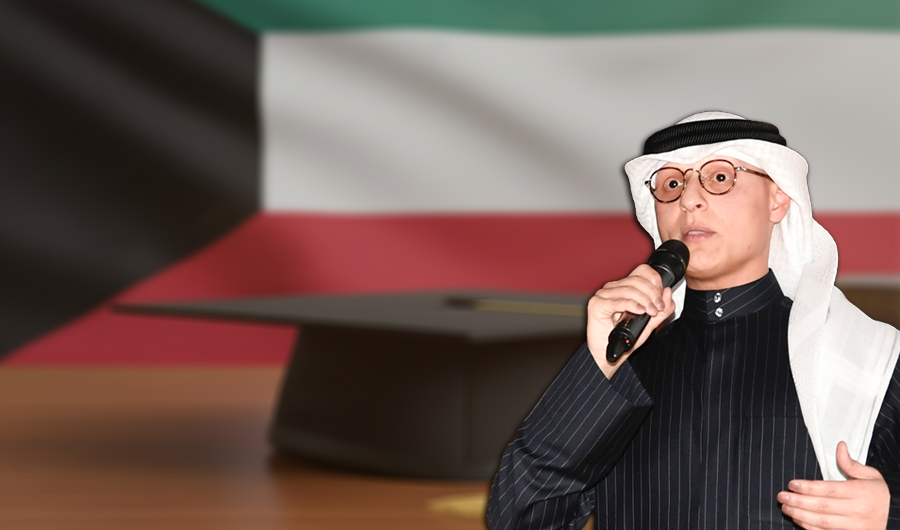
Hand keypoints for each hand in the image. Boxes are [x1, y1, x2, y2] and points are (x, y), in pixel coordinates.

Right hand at [586, 264, 674, 378]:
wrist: (610, 354)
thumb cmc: (625, 338)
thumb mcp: (650, 323)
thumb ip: (662, 309)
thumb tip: (667, 292)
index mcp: (625, 287)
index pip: (641, 271)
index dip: (654, 279)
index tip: (661, 294)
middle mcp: (613, 288)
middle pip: (637, 280)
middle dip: (652, 293)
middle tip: (658, 307)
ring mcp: (604, 295)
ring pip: (628, 290)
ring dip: (644, 300)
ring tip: (650, 312)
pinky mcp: (597, 304)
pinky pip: (617, 301)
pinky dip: (630, 305)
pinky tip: (639, 311)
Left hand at [777, 441, 889, 529]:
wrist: (897, 517)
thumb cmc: (880, 494)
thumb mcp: (871, 476)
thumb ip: (851, 464)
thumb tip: (839, 446)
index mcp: (861, 493)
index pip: (829, 490)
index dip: (808, 488)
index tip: (792, 484)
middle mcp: (857, 511)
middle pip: (823, 507)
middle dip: (798, 501)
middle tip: (781, 496)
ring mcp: (854, 527)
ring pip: (822, 522)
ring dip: (800, 515)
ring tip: (785, 507)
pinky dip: (810, 528)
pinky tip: (798, 520)